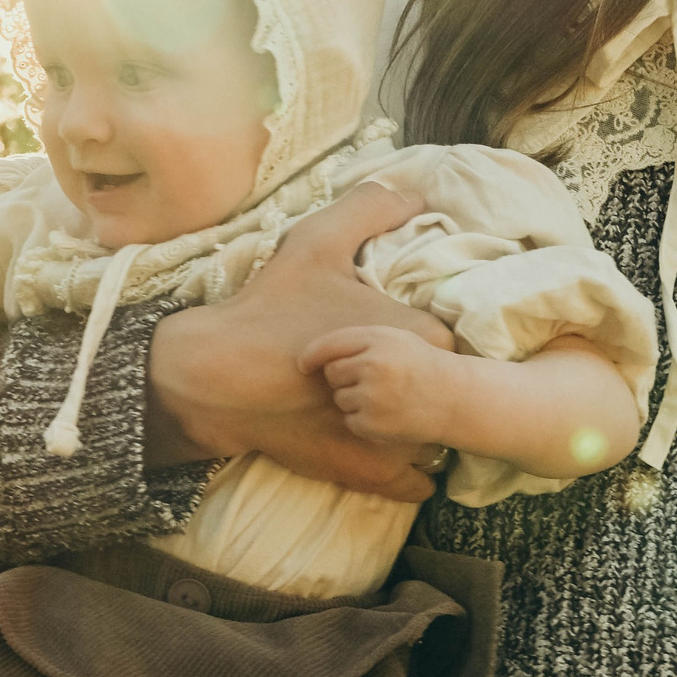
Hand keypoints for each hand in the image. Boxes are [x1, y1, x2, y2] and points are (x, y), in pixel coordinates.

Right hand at [148, 180, 452, 502]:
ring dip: (424, 428)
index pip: (460, 341)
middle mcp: (418, 395)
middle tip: (411, 374)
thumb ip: (370, 208)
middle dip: (436, 384)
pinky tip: (396, 453)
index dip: (440, 338)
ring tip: (401, 412)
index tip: (422, 336)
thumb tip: (414, 194)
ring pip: (435, 437)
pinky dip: (411, 472)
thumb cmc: (270, 309)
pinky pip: (416, 482)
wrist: (216, 380)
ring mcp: (397, 442)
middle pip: (450, 391)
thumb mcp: (316, 241)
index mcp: (420, 338)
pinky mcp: (372, 475)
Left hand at [299, 325, 463, 447]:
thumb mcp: (394, 338)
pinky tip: (386, 414)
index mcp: (376, 340)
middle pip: (332, 373)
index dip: (312, 356)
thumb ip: (359, 340)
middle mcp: (371, 366)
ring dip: (354, 400)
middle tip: (372, 380)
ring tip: (384, 397)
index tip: (303, 365)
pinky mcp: (371, 423)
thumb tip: (316, 353)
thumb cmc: (420, 365)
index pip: (329, 345)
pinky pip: (350, 421)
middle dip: (344, 378)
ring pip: (339, 398)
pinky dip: (363, 420)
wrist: (453, 399)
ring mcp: (371, 396)